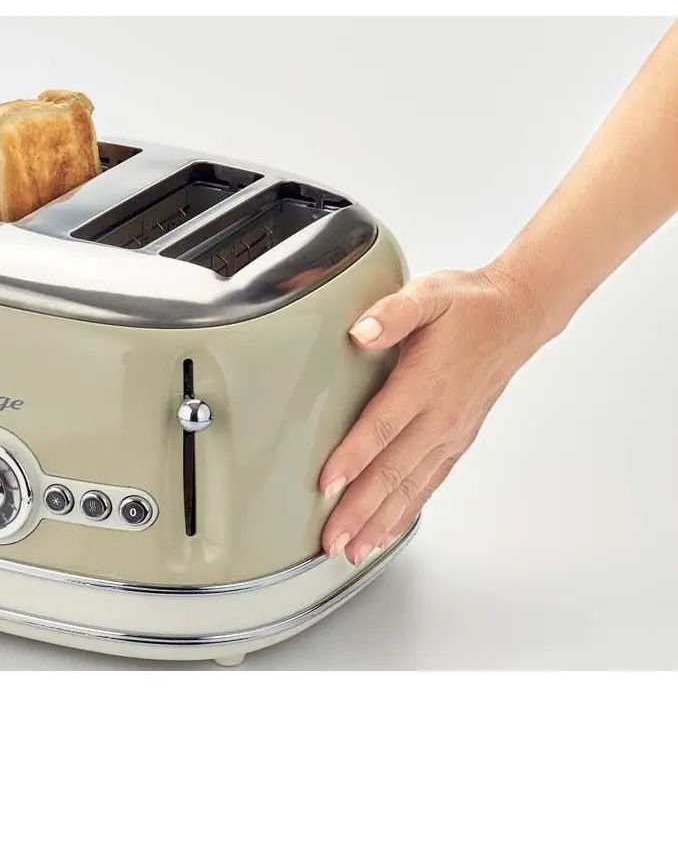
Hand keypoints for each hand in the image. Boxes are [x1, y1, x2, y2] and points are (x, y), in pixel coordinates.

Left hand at [318, 264, 546, 563]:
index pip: (383, 426)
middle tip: (332, 541)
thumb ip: (392, 312)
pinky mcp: (456, 441)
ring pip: (410, 487)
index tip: (326, 484)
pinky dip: (405, 512)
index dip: (353, 457)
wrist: (518, 315)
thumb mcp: (428, 294)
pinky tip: (385, 531)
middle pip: (393, 472)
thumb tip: (360, 330)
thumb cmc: (469, 305)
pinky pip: (428, 484)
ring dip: (379, 522)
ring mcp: (450, 433)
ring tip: (352, 551)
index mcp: (427, 382)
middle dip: (360, 511)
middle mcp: (441, 416)